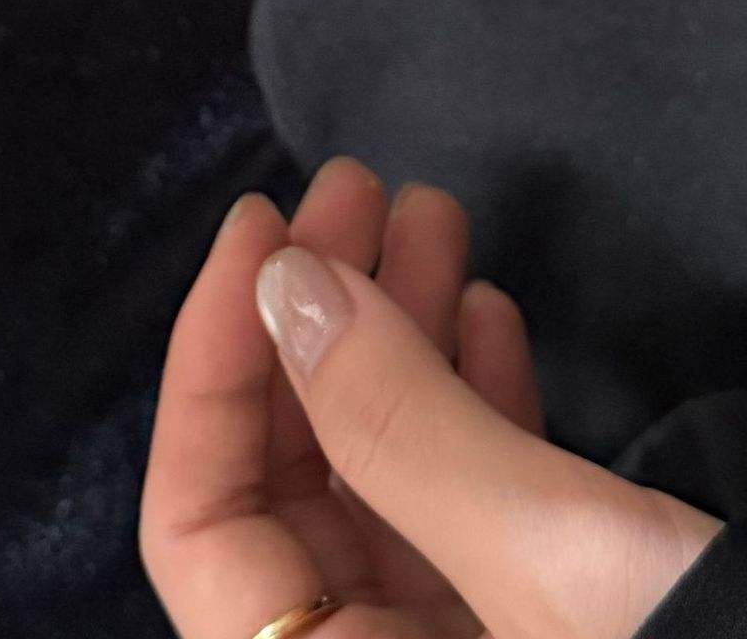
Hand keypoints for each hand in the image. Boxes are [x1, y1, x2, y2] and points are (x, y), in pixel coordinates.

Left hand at [141, 160, 719, 638]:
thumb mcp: (550, 556)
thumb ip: (399, 422)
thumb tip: (285, 282)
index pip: (197, 523)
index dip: (209, 363)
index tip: (263, 230)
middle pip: (291, 487)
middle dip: (320, 322)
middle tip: (360, 190)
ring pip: (384, 482)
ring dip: (401, 339)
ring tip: (434, 216)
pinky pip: (471, 512)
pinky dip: (473, 404)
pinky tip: (490, 316)